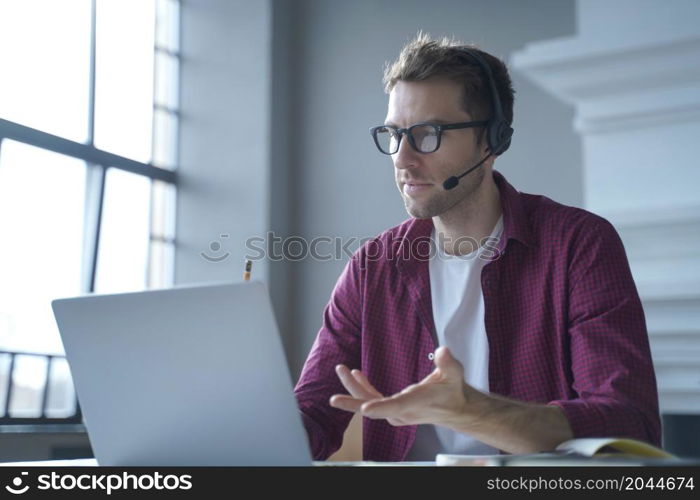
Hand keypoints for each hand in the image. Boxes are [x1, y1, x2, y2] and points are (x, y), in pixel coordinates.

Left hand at [329, 346, 484, 426]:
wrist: (456, 409)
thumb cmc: (453, 391)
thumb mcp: (454, 374)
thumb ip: (448, 362)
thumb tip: (443, 350)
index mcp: (416, 402)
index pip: (396, 407)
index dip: (380, 407)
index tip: (364, 408)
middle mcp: (403, 411)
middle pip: (374, 408)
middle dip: (353, 401)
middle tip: (333, 399)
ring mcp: (397, 413)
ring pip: (370, 404)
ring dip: (354, 389)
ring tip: (342, 370)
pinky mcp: (394, 410)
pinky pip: (374, 401)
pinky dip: (363, 389)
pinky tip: (357, 375)